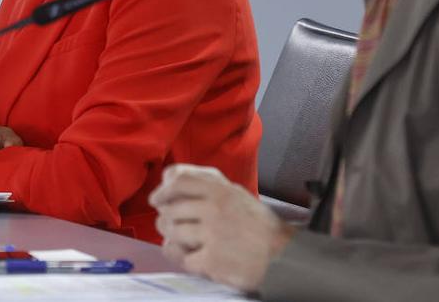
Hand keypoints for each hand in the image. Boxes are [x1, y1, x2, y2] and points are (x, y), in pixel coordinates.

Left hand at [149, 164, 292, 292]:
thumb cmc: (257, 225)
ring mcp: (211, 234)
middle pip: (170, 210)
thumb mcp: (235, 193)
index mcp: (220, 189)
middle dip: (167, 220)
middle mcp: (214, 208)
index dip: (163, 190)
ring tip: (187, 242)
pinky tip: (197, 258)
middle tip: (174, 227)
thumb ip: (205, 185)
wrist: (282, 255)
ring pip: (172, 233)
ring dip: (174, 239)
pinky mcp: (211, 260)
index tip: (157, 200)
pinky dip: (186, 259)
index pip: (179, 180)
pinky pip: (182, 258)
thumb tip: (168, 178)